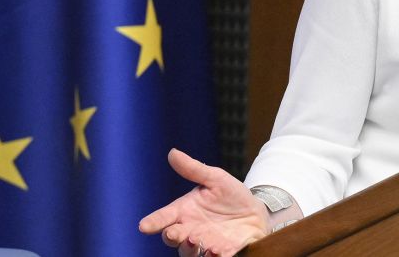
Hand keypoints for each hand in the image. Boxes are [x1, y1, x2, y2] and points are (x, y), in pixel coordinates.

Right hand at [139, 149, 269, 256]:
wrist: (255, 212)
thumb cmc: (231, 195)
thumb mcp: (216, 178)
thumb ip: (194, 169)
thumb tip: (173, 153)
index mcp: (184, 211)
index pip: (163, 217)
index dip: (153, 222)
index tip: (144, 226)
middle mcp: (190, 230)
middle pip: (172, 238)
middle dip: (171, 236)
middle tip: (174, 233)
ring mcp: (205, 243)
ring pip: (189, 252)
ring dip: (190, 249)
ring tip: (196, 241)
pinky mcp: (223, 253)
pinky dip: (214, 256)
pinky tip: (217, 251)